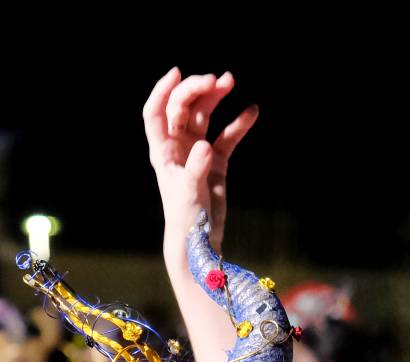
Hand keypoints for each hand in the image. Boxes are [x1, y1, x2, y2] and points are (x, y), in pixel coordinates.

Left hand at [142, 68, 257, 249]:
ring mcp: (197, 153)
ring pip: (204, 115)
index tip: (177, 72)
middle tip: (217, 80)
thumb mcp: (188, 192)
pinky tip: (252, 111)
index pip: (156, 112)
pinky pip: (226, 136)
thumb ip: (196, 167)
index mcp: (162, 151)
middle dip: (197, 89)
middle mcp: (177, 147)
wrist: (200, 242)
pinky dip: (238, 124)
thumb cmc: (186, 218)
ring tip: (230, 81)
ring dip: (215, 97)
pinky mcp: (216, 163)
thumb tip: (206, 146)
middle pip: (183, 107)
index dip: (163, 90)